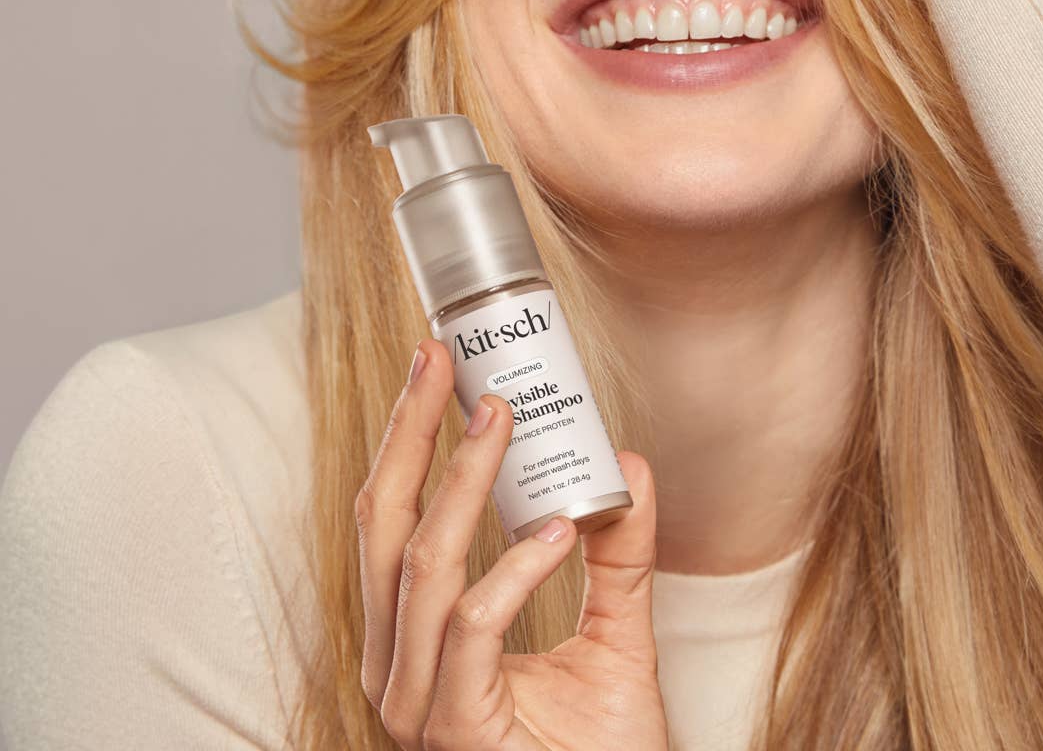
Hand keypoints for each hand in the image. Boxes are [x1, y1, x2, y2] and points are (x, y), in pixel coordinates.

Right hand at [355, 336, 670, 749]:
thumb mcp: (614, 637)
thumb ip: (620, 555)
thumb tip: (628, 467)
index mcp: (417, 635)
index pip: (390, 518)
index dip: (406, 439)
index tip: (437, 366)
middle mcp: (400, 664)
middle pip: (381, 526)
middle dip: (408, 434)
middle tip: (442, 361)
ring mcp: (417, 702)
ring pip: (419, 566)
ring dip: (462, 481)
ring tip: (504, 417)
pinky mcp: (453, 729)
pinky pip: (470, 629)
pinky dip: (510, 571)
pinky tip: (555, 532)